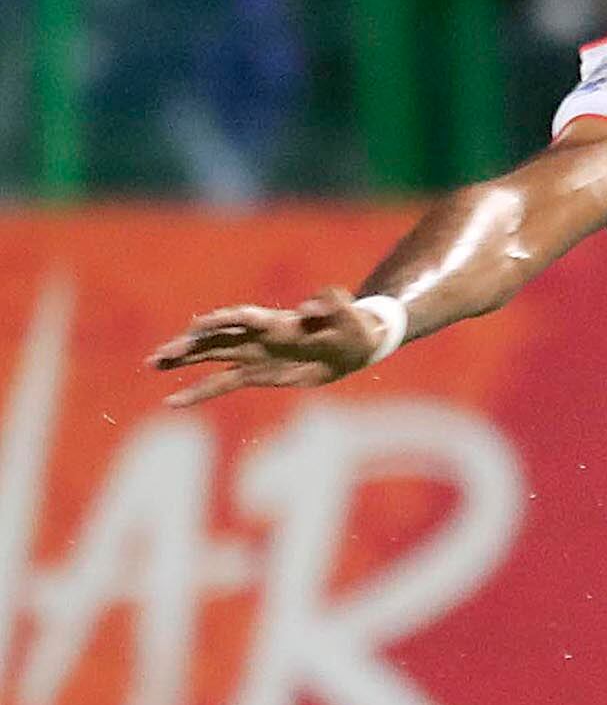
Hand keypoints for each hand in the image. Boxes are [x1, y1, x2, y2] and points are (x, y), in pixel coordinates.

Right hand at [150, 285, 390, 407]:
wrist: (355, 345)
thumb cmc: (353, 327)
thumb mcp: (350, 316)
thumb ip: (333, 304)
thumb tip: (314, 303)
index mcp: (278, 321)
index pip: (244, 319)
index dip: (222, 321)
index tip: (198, 327)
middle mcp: (259, 336)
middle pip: (217, 338)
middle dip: (189, 346)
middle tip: (159, 356)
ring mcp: (254, 354)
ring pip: (210, 356)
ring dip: (182, 360)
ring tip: (153, 364)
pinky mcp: (256, 373)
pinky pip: (221, 383)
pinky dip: (197, 391)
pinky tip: (172, 401)